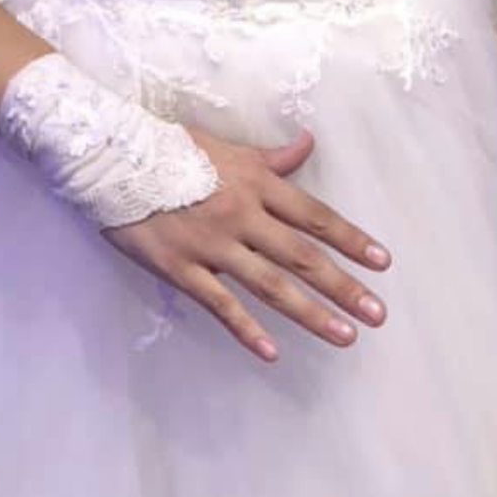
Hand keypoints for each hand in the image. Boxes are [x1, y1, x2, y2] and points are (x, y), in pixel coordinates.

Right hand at [100, 125, 392, 364]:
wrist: (114, 158)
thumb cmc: (171, 150)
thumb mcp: (226, 148)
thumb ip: (270, 158)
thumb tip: (308, 144)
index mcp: (255, 184)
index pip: (313, 216)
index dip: (350, 239)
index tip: (381, 262)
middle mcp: (242, 215)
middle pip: (302, 255)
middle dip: (343, 286)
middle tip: (377, 314)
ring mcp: (212, 245)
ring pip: (270, 284)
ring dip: (311, 312)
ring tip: (345, 336)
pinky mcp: (181, 267)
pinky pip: (220, 303)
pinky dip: (246, 329)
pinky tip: (271, 352)